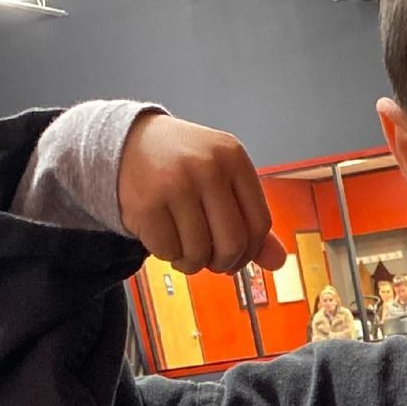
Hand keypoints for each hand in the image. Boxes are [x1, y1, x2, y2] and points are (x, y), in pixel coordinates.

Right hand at [117, 113, 286, 275]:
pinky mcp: (146, 203)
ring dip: (193, 263)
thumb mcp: (222, 179)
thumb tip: (279, 262)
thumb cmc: (183, 166)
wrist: (127, 143)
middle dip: (223, 263)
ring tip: (185, 249)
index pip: (259, 224)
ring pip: (199, 252)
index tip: (237, 257)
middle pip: (232, 243)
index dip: (250, 252)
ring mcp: (175, 183)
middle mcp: (207, 166)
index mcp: (233, 158)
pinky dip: (169, 255)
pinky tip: (166, 239)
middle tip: (210, 260)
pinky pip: (169, 251)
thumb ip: (251, 218)